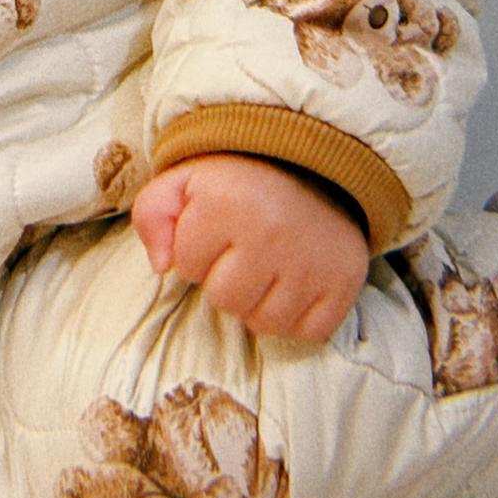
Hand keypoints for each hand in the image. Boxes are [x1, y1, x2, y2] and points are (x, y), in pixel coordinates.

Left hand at [132, 153, 369, 342]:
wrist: (314, 166)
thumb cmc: (240, 181)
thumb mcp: (184, 181)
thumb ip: (152, 215)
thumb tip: (161, 266)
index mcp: (226, 203)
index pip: (185, 265)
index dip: (194, 250)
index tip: (214, 229)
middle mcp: (271, 233)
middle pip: (225, 300)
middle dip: (224, 280)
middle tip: (242, 250)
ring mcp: (312, 261)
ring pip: (264, 322)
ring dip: (258, 302)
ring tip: (267, 267)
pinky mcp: (344, 282)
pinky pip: (307, 332)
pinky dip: (298, 317)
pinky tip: (294, 284)